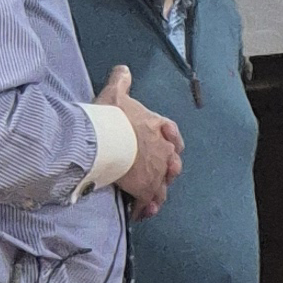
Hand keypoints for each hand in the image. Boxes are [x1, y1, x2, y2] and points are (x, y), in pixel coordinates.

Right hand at [97, 65, 183, 217]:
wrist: (109, 137)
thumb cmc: (113, 115)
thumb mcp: (116, 92)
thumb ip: (122, 80)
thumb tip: (123, 69)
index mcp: (160, 128)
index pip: (174, 137)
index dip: (171, 143)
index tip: (171, 149)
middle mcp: (164, 151)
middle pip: (170, 165)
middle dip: (164, 172)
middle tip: (156, 178)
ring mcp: (157, 171)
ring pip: (162, 186)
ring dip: (156, 194)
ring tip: (149, 203)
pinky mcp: (146, 188)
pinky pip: (148, 202)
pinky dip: (144, 208)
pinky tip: (139, 214)